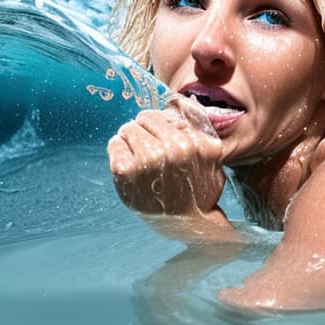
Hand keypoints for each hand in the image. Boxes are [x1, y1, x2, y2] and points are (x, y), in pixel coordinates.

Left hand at [107, 95, 224, 215]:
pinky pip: (114, 144)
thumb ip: (196, 127)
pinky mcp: (126, 172)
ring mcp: (147, 160)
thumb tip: (174, 101)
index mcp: (191, 142)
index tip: (158, 137)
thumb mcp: (210, 154)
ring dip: (130, 140)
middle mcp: (170, 149)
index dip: (157, 125)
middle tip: (146, 146)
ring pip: (127, 129)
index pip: (159, 115)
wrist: (189, 223)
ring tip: (138, 156)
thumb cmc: (199, 187)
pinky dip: (118, 150)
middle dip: (143, 129)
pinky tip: (128, 165)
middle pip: (142, 118)